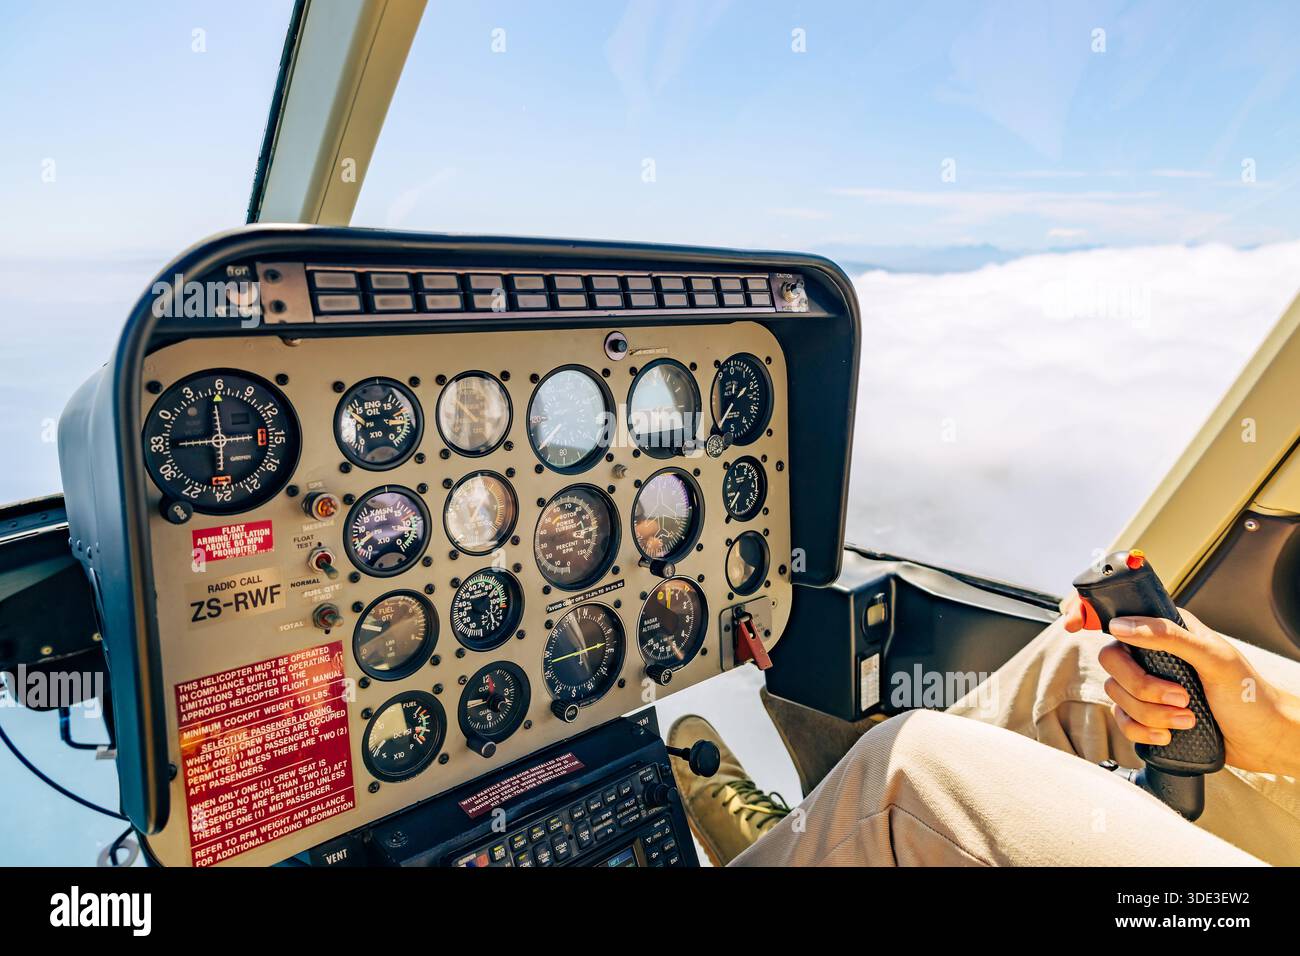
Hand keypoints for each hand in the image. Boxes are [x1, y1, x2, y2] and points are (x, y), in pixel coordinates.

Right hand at [1061, 595, 1299, 774]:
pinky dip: (1143, 730)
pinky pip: (1122, 721)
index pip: (1120, 613)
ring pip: (1117, 695)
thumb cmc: (1249, 694)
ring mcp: (1149, 686)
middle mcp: (1152, 655)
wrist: (1264, 740)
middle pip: (1112, 661)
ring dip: (1151, 713)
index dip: (1087, 613)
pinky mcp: (1148, 715)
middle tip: (1178, 696)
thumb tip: (1121, 625)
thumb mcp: (1214, 657)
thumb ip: (1167, 636)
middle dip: (1141, 686)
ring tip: (1186, 718)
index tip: (1071, 623)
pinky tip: (1169, 733)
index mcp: (1166, 630)